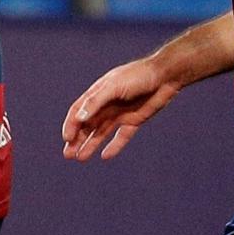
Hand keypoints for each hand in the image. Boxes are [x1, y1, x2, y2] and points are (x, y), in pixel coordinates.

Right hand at [61, 57, 180, 161]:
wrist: (166, 76)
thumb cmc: (138, 76)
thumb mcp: (114, 86)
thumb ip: (96, 102)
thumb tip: (78, 118)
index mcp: (98, 93)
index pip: (78, 111)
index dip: (71, 125)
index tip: (67, 139)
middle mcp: (106, 104)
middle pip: (87, 125)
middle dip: (76, 139)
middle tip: (67, 155)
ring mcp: (119, 113)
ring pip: (101, 132)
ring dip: (90, 144)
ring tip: (80, 158)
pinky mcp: (134, 120)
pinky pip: (121, 136)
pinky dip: (113, 146)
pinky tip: (105, 156)